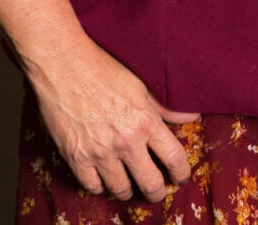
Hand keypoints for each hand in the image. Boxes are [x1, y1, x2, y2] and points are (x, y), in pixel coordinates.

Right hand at [28, 32, 198, 200]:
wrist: (64, 65)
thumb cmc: (104, 69)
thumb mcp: (140, 84)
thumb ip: (165, 107)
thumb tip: (192, 117)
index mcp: (145, 120)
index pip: (173, 158)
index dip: (181, 173)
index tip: (180, 177)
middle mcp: (126, 141)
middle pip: (150, 183)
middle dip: (158, 191)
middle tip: (158, 191)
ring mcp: (100, 152)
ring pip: (121, 190)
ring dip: (129, 190)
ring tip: (131, 185)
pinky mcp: (76, 157)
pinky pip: (93, 187)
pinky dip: (101, 187)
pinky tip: (105, 179)